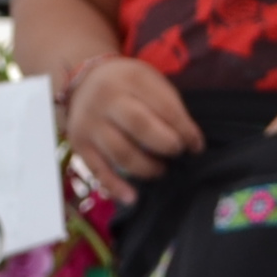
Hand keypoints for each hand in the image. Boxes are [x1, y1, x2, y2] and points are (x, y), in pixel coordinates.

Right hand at [66, 58, 196, 200]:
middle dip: (167, 145)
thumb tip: (192, 143)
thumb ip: (170, 107)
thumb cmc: (127, 86)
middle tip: (176, 152)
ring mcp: (91, 122)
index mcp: (132, 79)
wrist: (84, 81)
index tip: (196, 146)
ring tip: (160, 169)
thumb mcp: (150, 81)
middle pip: (141, 127)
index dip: (185, 131)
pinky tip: (132, 197)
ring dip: (147, 168)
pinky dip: (116, 187)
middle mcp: (107, 99)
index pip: (165, 108)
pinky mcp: (80, 143)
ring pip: (122, 153)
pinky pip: (99, 170)